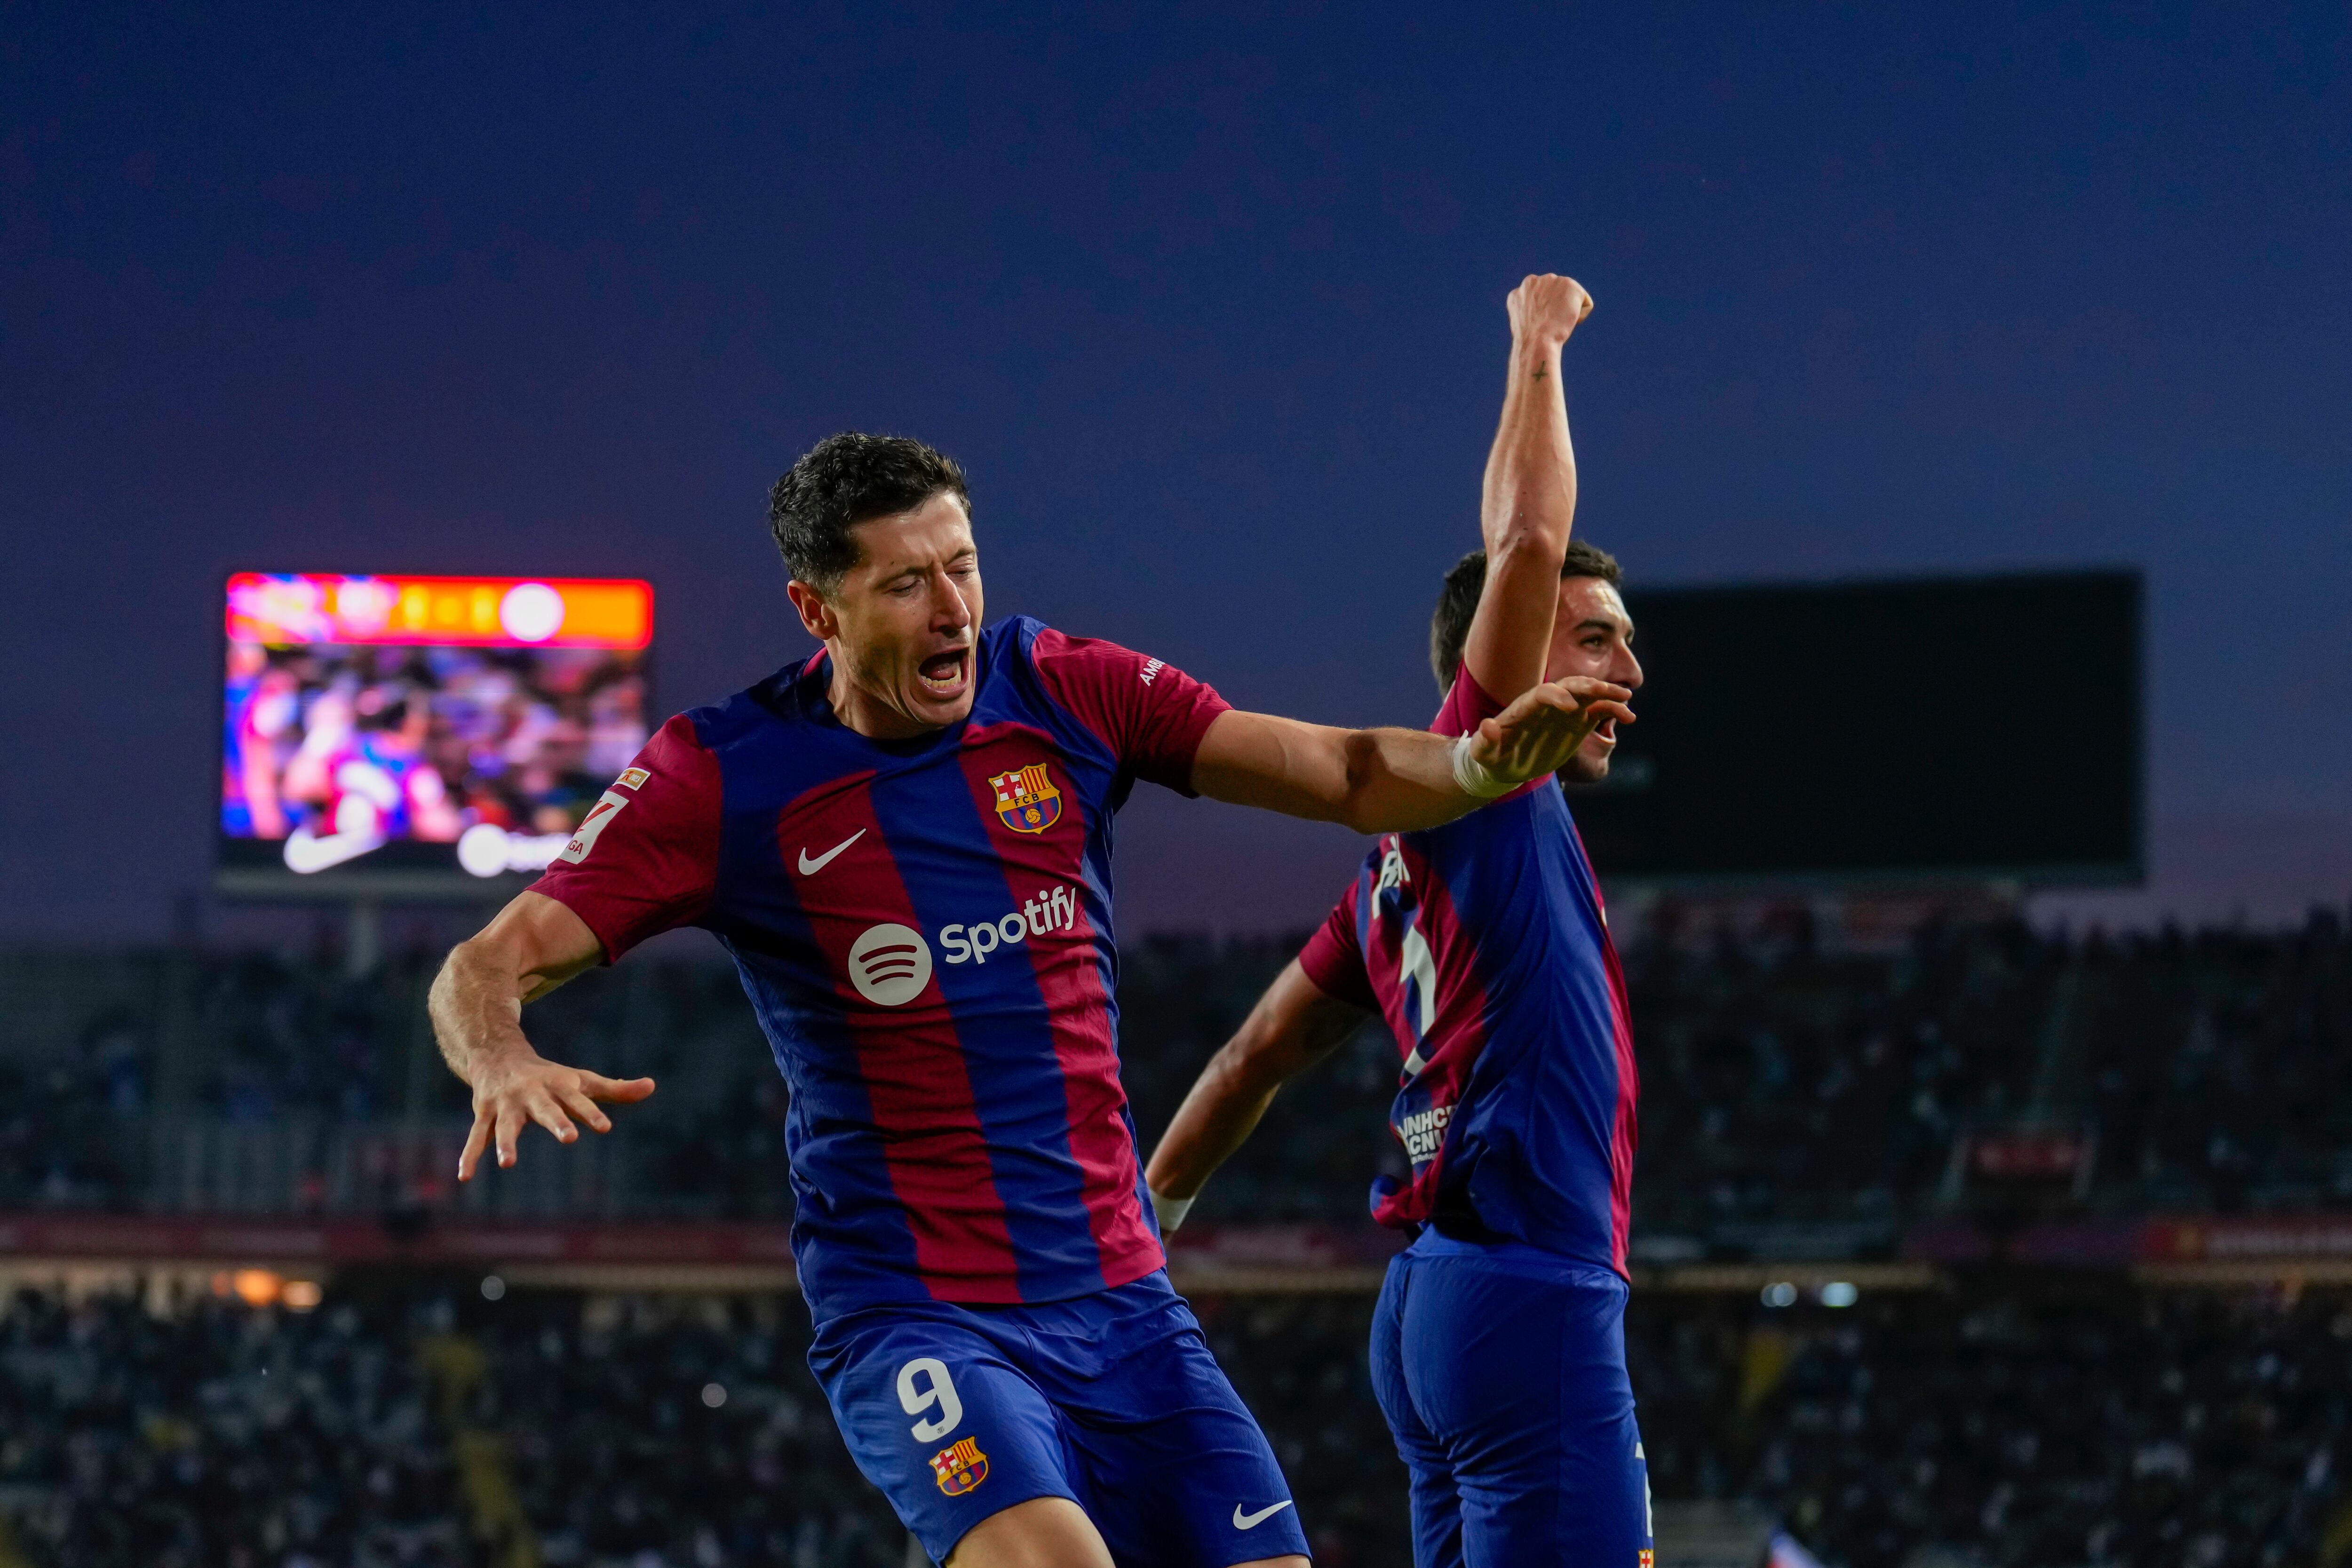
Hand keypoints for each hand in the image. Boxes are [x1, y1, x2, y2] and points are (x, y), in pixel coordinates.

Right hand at [456, 1050, 655, 1179]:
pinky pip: (476, 1136)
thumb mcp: (582, 1081)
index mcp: (559, 1087)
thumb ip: (615, 1089)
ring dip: (506, 1142)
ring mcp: (506, 1104)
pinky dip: (469, 1155)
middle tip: (569, 1138)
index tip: (605, 1127)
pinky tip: (464, 1176)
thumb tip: (651, 1086)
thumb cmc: (550, 1076)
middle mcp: (533, 1094)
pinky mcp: (485, 1113)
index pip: (580, 1101)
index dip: (592, 1113)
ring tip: (507, 1163)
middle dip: (557, 1122)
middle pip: (547, 1109)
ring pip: (506, 1125)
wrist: (499, 1054)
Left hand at [1467, 676, 1634, 786]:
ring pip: (1588, 694)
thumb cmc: (1492, 756)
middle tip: (1606, 690)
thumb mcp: (1483, 753)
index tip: (1570, 708)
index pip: (1543, 694)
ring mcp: (1566, 711)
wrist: (1507, 764)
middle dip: (1587, 686)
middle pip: (1569, 686)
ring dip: (1607, 693)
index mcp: (1525, 707)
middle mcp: (1548, 704)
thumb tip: (1488, 726)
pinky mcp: (1578, 722)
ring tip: (1626, 699)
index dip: (1557, 697)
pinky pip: (1599, 711)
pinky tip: (1629, 717)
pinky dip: (1613, 710)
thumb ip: (1485, 741)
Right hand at [1506, 273, 1593, 349]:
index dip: (1544, 314)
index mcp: (1520, 291)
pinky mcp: (1571, 285)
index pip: (1540, 299)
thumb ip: (1531, 311)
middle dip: (1556, 307)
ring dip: (1568, 311)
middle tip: (1550, 324)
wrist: (1536, 341)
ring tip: (1558, 323)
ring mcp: (1552, 281)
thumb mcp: (1525, 322)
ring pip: (1570, 298)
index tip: (1541, 325)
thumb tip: (1543, 314)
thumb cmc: (1530, 341)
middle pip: (1555, 295)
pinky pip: (1585, 304)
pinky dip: (1581, 316)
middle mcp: (1534, 280)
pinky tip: (1568, 322)